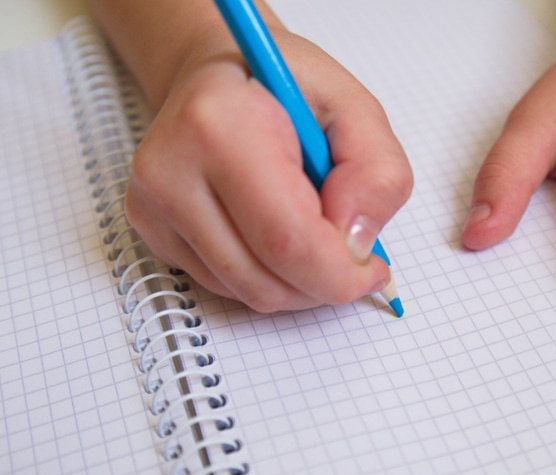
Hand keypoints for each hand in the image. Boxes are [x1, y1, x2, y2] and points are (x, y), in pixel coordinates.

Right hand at [125, 26, 411, 311]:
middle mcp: (173, 168)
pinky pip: (228, 288)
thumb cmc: (285, 86)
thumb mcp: (356, 108)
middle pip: (267, 280)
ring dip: (300, 285)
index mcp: (221, 125)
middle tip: (356, 258)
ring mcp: (154, 206)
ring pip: (249, 293)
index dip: (340, 274)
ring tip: (317, 234)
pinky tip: (280, 233)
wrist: (219, 74)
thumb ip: (377, 173)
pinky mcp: (152, 231)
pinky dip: (270, 277)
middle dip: (326, 284)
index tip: (373, 269)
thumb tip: (357, 242)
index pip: (287, 240)